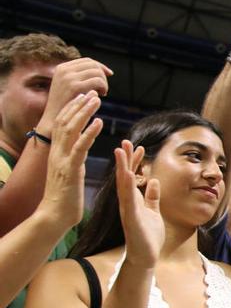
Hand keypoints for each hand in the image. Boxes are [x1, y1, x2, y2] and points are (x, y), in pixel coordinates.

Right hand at [35, 58, 111, 135]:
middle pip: (93, 65)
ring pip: (97, 73)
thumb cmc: (66, 104)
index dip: (100, 66)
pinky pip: (98, 81)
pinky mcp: (74, 86)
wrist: (54, 118)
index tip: (109, 74)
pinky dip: (104, 87)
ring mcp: (68, 77)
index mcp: (62, 68)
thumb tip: (102, 70)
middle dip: (103, 75)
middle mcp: (64, 70)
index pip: (87, 61)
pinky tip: (102, 95)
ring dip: (104, 83)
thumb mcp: (69, 85)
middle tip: (104, 88)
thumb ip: (81, 76)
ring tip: (103, 93)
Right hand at [37, 92, 102, 228]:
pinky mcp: (70, 170)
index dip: (72, 109)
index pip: (62, 125)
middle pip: (65, 122)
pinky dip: (89, 133)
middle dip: (78, 105)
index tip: (82, 96)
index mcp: (58, 153)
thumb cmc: (64, 198)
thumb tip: (78, 149)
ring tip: (96, 99)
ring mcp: (63, 160)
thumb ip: (73, 158)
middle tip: (91, 91)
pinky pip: (80, 147)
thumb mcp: (69, 172)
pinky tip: (99, 122)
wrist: (54, 216)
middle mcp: (57, 153)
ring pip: (71, 130)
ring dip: (84, 112)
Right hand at [115, 140, 163, 268]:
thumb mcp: (154, 212)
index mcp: (134, 201)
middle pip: (126, 177)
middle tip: (125, 141)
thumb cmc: (149, 236)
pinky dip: (129, 189)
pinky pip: (130, 202)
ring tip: (121, 153)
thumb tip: (154, 181)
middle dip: (126, 159)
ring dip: (123, 168)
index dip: (135, 161)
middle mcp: (128, 203)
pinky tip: (129, 177)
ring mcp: (128, 211)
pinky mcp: (132, 221)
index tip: (138, 146)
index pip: (133, 177)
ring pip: (124, 186)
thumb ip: (153, 197)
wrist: (146, 257)